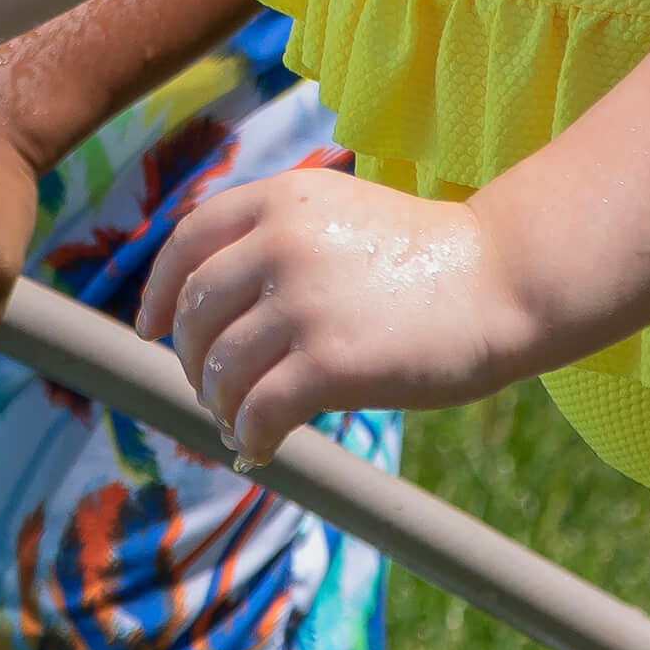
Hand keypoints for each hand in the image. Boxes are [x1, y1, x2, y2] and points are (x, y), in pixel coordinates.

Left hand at [135, 165, 525, 461]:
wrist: (500, 282)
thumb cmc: (424, 257)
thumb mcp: (338, 215)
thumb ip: (275, 237)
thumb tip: (205, 298)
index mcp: (279, 199)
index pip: (187, 243)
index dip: (159, 291)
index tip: (149, 328)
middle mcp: (279, 244)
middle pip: (194, 313)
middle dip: (192, 359)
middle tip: (210, 389)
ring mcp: (301, 303)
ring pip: (220, 369)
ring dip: (220, 405)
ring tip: (239, 423)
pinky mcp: (328, 363)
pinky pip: (257, 411)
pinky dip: (250, 437)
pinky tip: (260, 449)